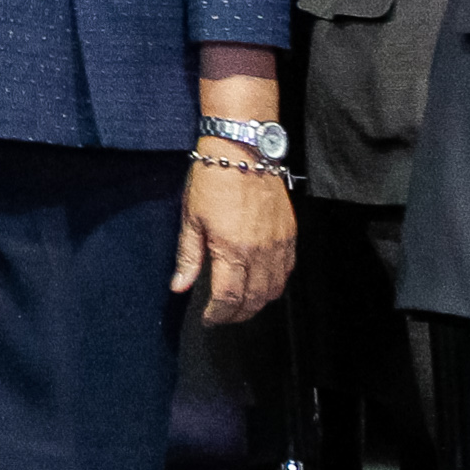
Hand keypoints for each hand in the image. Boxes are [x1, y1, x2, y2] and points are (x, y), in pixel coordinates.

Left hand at [174, 155, 296, 324]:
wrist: (243, 150)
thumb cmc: (212, 180)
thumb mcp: (191, 218)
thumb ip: (188, 257)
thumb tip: (179, 286)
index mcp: (232, 249)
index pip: (228, 297)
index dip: (218, 314)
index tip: (208, 318)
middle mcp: (260, 252)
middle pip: (254, 299)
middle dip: (238, 314)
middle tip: (223, 316)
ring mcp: (279, 244)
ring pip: (275, 289)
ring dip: (258, 303)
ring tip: (241, 304)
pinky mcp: (290, 234)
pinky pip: (287, 270)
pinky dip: (275, 284)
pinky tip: (262, 283)